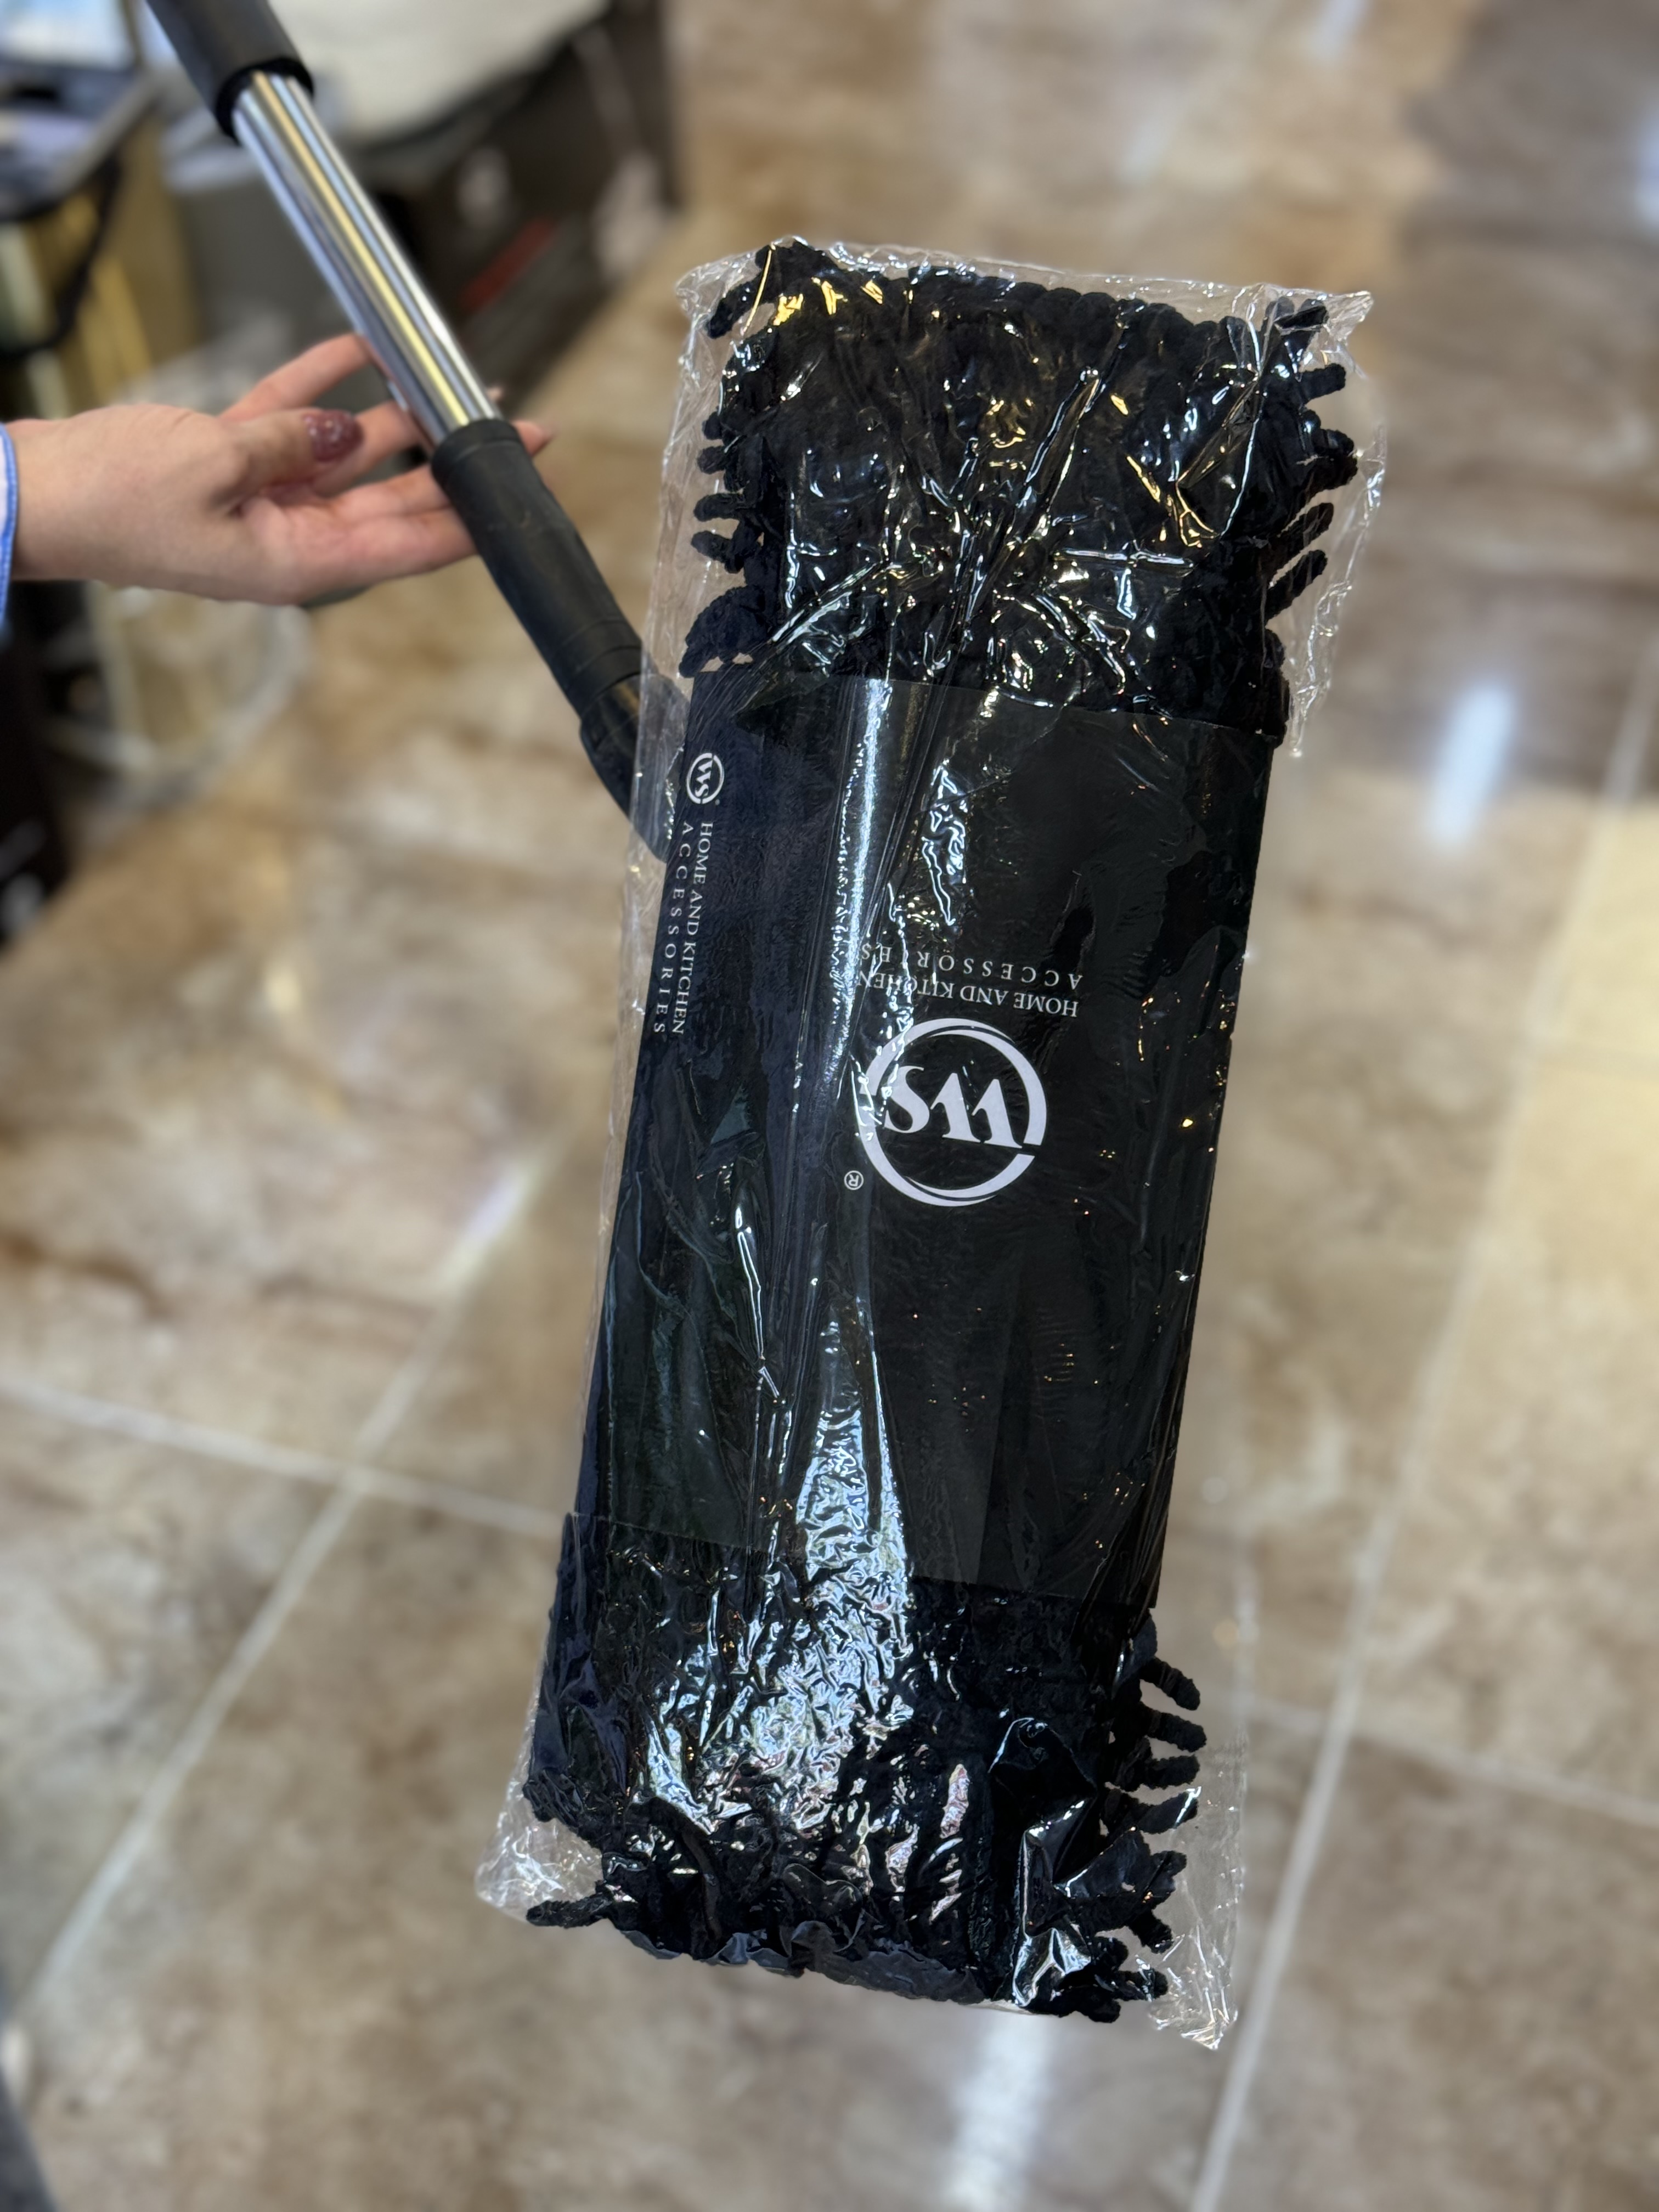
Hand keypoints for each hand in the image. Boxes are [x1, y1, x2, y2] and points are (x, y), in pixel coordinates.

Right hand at [8, 334, 549, 605]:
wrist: (35, 490)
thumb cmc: (110, 501)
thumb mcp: (211, 465)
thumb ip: (291, 444)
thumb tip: (351, 429)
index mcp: (298, 562)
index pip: (409, 543)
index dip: (470, 518)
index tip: (521, 492)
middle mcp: (293, 537)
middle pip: (396, 498)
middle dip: (456, 461)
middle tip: (516, 427)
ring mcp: (265, 499)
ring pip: (353, 453)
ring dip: (400, 416)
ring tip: (455, 380)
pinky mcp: (232, 461)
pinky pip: (296, 419)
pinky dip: (327, 382)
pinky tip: (365, 347)